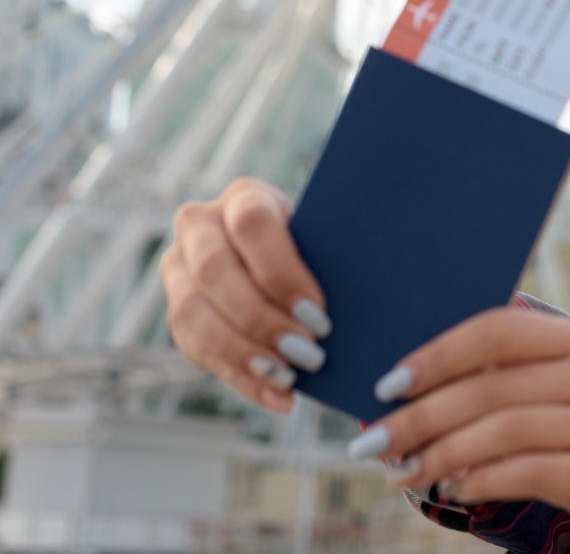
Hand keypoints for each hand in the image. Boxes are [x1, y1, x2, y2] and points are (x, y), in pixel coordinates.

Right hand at [161, 176, 330, 412]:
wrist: (290, 260)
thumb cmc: (322, 248)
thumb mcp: (327, 240)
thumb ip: (334, 257)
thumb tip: (367, 292)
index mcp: (244, 197)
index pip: (252, 224)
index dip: (282, 271)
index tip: (319, 312)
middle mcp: (200, 226)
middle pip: (216, 271)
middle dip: (263, 320)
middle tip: (310, 354)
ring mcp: (179, 269)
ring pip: (193, 313)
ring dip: (244, 353)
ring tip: (291, 379)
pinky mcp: (177, 312)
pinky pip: (196, 350)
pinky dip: (241, 378)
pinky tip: (279, 398)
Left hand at [356, 307, 569, 553]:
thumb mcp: (551, 398)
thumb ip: (499, 381)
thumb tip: (402, 388)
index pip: (501, 330)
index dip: (439, 354)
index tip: (387, 386)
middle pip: (495, 385)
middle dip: (422, 416)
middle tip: (374, 443)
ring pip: (507, 429)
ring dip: (443, 453)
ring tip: (406, 472)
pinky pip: (531, 471)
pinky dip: (482, 480)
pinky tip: (456, 489)